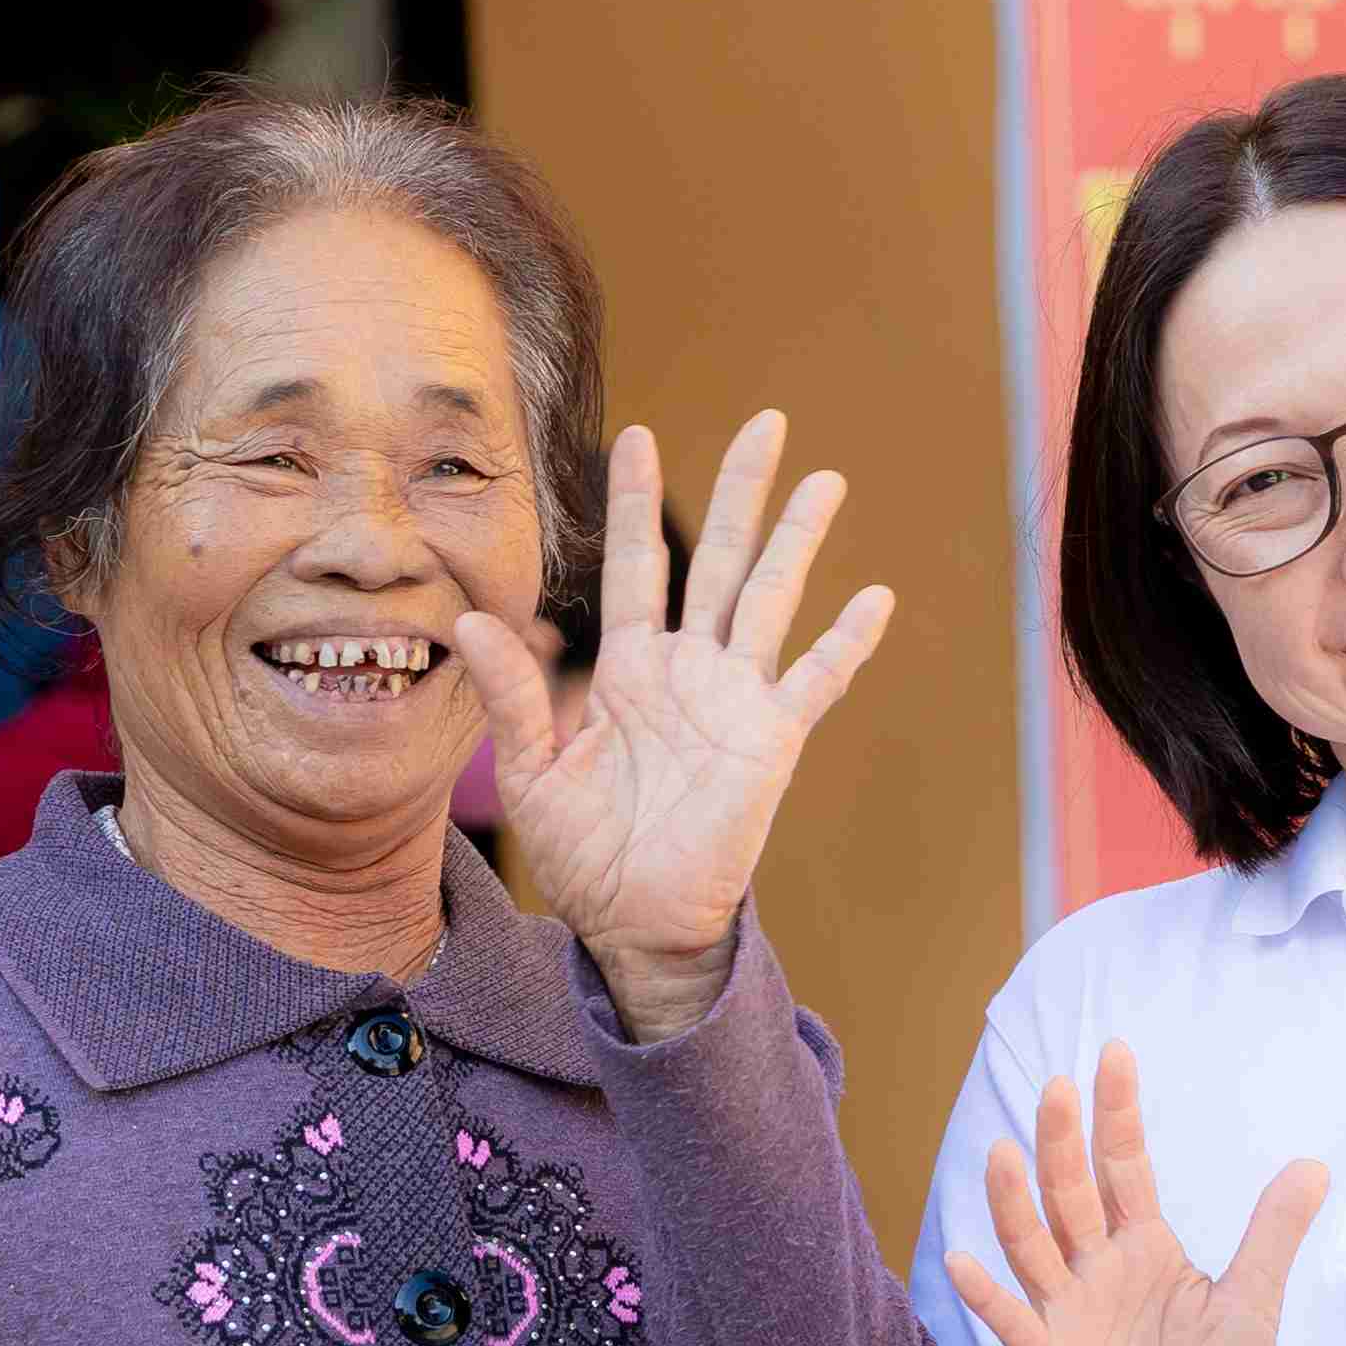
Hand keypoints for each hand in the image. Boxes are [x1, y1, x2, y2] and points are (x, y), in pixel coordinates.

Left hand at [468, 413, 895, 1042]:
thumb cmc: (583, 855)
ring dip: (799, 539)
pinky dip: (845, 642)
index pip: (637, 566)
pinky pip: (815, 680)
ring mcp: (736, 700)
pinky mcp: (772, 740)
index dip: (637, 502)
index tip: (637, 434)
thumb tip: (470, 623)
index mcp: (629, 669)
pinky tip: (875, 597)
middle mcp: (689, 670)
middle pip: (721, 558)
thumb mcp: (532, 773)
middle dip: (742, 490)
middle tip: (766, 422)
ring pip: (772, 598)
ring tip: (826, 479)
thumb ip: (512, 696)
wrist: (635, 923)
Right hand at [940, 1041, 1327, 1345]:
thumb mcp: (1251, 1306)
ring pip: (1034, 1244)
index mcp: (1146, 1246)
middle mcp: (1097, 1267)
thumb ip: (1271, 1237)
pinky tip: (963, 1264)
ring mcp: (1067, 1310)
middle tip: (1057, 1086)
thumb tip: (1313, 1164)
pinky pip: (1013, 1322)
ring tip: (1003, 1152)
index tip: (1114, 1053)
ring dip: (1015, 1201)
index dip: (1118, 1114)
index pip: (1127, 1167)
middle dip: (1063, 1141)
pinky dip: (985, 1296)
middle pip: (1073, 1192)